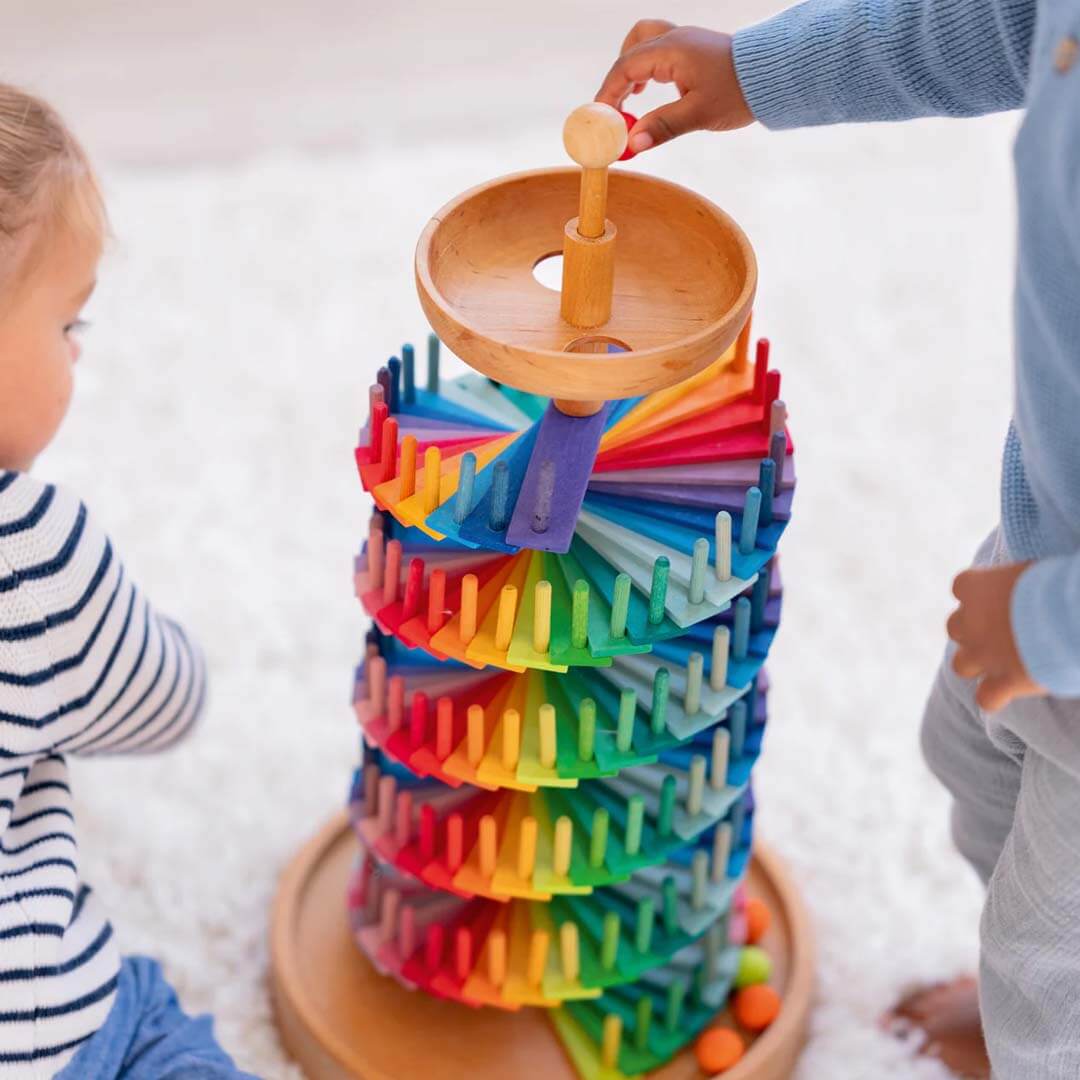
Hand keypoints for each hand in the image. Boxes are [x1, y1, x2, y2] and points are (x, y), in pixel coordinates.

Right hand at [595, 20, 753, 154]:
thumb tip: (632, 144)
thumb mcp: (698, 115)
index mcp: (671, 50)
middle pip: (629, 52)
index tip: (601, 120)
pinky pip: (658, 48)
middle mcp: (674, 38)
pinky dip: (647, 66)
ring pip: (642, 43)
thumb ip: (662, 127)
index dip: (608, 94)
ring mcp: (684, 40)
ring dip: (630, 68)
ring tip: (631, 98)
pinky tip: (652, 88)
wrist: (773, 74)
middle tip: (613, 113)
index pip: (625, 68)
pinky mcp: (693, 48)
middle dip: (616, 83)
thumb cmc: (738, 92)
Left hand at [947, 562, 1043, 711]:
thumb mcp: (1033, 570)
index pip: (963, 586)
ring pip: (960, 665)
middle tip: (1001, 630)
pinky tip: (1007, 693)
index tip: (998, 595)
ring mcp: (984, 655)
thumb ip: (1018, 581)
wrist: (1070, 615)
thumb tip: (1029, 583)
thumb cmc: (1057, 583)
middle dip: (973, 630)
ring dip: (976, 664)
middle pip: (955, 627)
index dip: (979, 592)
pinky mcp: (1003, 682)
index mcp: (976, 587)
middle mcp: (970, 622)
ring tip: (1002, 662)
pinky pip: (986, 698)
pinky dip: (994, 697)